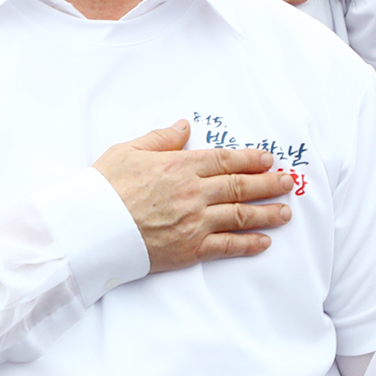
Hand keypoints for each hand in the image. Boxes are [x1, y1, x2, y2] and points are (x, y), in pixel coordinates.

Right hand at [91, 120, 293, 272]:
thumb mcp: (127, 151)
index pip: (226, 160)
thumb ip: (159, 139)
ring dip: (268, 213)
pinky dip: (249, 243)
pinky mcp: (190, 248)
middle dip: (269, 184)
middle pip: (241, 186)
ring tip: (285, 212)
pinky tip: (264, 242)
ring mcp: (195, 222)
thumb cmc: (102, 188)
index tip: (269, 160)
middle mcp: (194, 192)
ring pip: (242, 215)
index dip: (251, 159)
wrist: (88, 227)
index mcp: (179, 165)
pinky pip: (228, 245)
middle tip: (287, 182)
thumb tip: (184, 126)